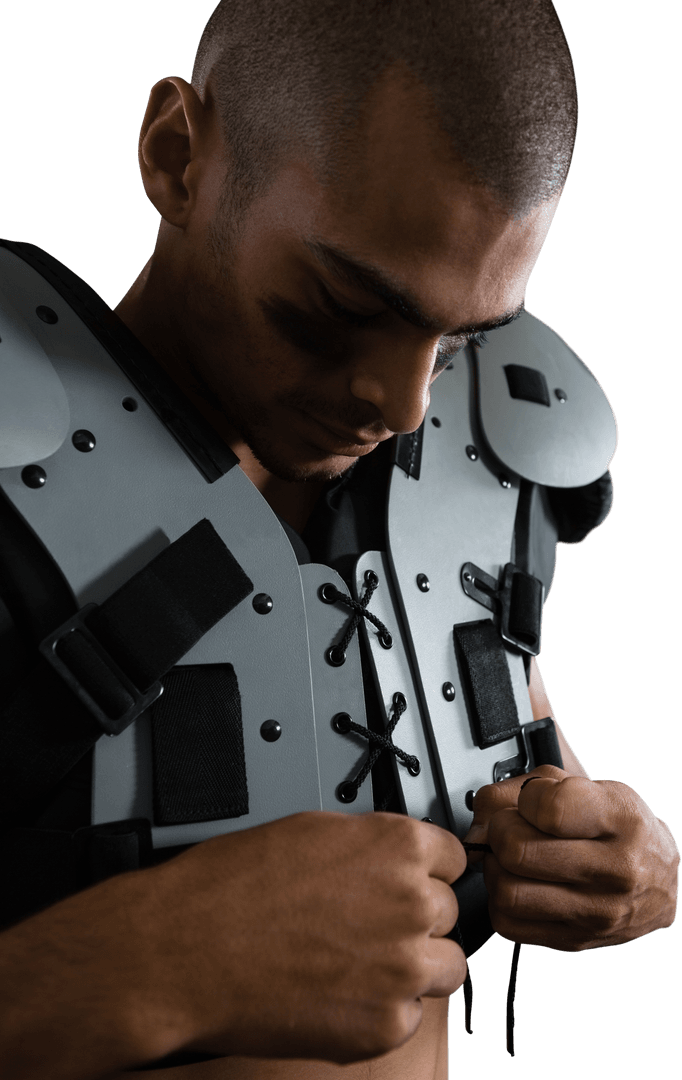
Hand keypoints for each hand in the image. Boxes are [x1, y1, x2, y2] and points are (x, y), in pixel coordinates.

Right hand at [145, 811, 467, 1062]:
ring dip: (413, 966)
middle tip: (368, 926)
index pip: (453, 858)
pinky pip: (410, 1015)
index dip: (424, 872)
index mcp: (398, 846)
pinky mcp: (386, 1024)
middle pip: (448, 912)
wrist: (188, 951)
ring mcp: (404, 967)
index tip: (409, 883)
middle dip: (414, 918)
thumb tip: (389, 856)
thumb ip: (369, 845)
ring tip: (360, 963)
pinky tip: (338, 993)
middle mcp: (413, 903)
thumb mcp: (313, 832)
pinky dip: (382, 1010)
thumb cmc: (233, 887)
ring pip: (444, 967)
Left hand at [463, 764, 678, 950]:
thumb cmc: (620, 828)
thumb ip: (523, 789)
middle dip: (500, 832)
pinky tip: (520, 885)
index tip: (531, 802)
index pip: (549, 809)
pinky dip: (501, 903)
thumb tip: (480, 823)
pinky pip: (508, 924)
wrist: (659, 880)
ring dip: (496, 869)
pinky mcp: (575, 941)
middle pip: (517, 851)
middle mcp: (615, 871)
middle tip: (510, 829)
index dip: (526, 799)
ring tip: (512, 858)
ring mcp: (596, 912)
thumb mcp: (585, 786)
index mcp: (620, 821)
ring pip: (507, 892)